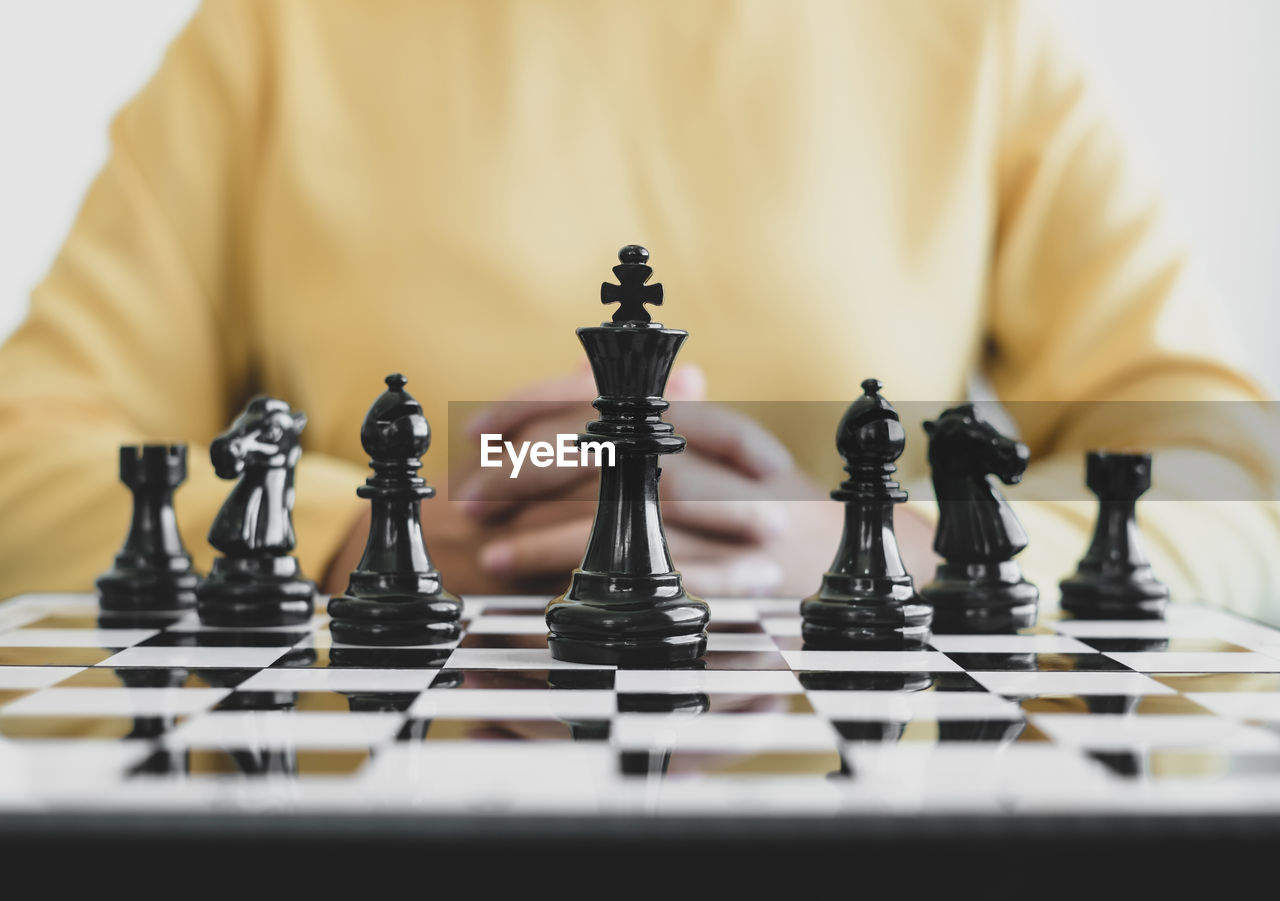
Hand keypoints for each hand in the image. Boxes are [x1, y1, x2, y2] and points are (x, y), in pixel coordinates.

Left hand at [324, 366, 939, 596]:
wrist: (863, 562)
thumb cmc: (769, 509)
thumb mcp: (715, 456)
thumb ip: (650, 426)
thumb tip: (574, 388)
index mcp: (704, 421)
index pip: (606, 394)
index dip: (531, 409)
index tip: (474, 436)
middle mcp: (727, 458)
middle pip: (615, 442)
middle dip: (531, 466)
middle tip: (470, 495)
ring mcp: (744, 516)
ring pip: (636, 507)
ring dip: (556, 532)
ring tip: (495, 553)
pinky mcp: (752, 575)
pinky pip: (669, 575)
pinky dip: (612, 584)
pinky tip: (559, 600)